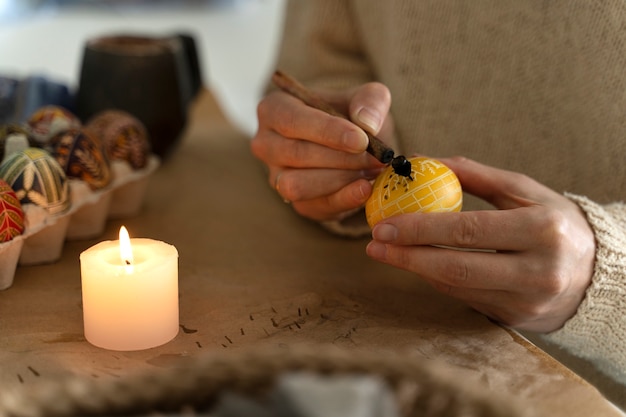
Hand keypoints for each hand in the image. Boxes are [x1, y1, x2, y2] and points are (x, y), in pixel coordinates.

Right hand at [251, 82, 393, 220]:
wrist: (354, 145)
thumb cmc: (351, 116)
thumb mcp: (365, 97)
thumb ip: (370, 100)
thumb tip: (367, 123)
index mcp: (274, 109)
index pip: (292, 120)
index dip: (327, 131)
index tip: (361, 140)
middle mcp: (266, 144)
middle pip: (296, 154)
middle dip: (341, 158)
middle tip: (376, 158)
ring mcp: (276, 177)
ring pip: (298, 185)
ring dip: (340, 180)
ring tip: (370, 170)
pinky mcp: (296, 203)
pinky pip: (315, 206)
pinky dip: (344, 199)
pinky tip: (365, 188)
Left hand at [366, 156, 595, 332]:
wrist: (596, 272)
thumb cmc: (555, 222)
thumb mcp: (525, 191)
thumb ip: (476, 175)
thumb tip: (426, 160)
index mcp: (541, 230)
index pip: (466, 230)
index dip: (419, 229)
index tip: (383, 225)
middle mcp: (537, 271)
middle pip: (456, 268)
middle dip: (407, 257)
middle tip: (374, 244)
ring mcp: (526, 301)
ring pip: (456, 288)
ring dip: (416, 270)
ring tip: (387, 253)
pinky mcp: (515, 319)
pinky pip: (465, 299)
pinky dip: (437, 280)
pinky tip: (419, 264)